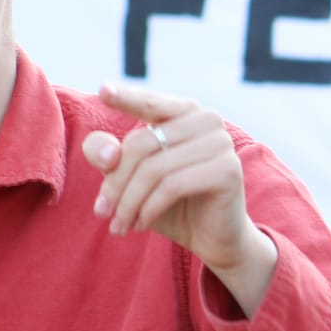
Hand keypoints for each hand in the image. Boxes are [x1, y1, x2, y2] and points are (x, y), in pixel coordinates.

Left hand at [80, 83, 277, 310]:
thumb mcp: (132, 179)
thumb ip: (108, 157)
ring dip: (129, 202)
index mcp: (185, 113)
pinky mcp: (228, 170)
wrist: (213, 239)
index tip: (103, 91)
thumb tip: (107, 155)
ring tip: (120, 225)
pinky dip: (150, 208)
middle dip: (115, 182)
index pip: (150, 103)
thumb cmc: (171, 204)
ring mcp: (221, 143)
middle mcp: (207, 120)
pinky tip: (142, 224)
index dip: (126, 98)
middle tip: (102, 212)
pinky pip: (173, 186)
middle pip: (141, 143)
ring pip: (154, 168)